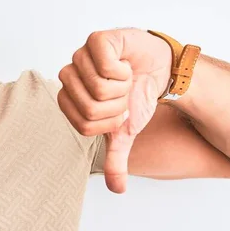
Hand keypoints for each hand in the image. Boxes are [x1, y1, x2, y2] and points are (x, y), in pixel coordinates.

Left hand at [57, 28, 172, 193]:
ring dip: (122, 87)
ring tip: (124, 78)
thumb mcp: (126, 132)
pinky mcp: (96, 41)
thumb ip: (116, 158)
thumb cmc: (136, 97)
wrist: (159, 71)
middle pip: (90, 106)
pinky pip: (103, 64)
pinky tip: (125, 64)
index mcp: (70, 100)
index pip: (84, 124)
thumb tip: (118, 190)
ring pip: (98, 86)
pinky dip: (123, 70)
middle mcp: (70, 77)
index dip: (109, 121)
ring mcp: (80, 57)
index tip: (119, 111)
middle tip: (123, 93)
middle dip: (117, 105)